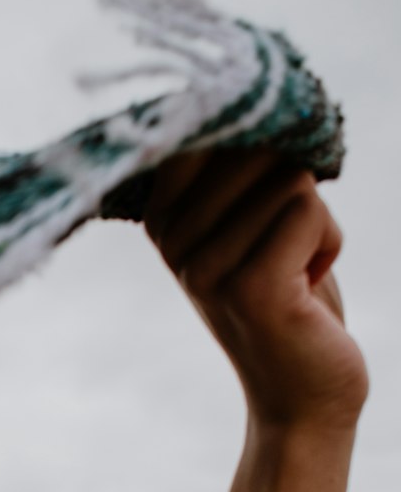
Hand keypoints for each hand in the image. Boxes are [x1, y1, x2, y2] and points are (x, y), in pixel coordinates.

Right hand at [144, 150, 367, 434]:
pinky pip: (309, 209)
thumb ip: (240, 164)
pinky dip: (329, 242)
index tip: (259, 202)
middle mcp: (173, 243)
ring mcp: (206, 268)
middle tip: (282, 252)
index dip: (254, 144)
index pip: (210, 124)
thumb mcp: (252, 220)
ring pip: (290, 177)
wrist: (303, 396)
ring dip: (315, 222)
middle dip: (293, 190)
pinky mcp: (251, 288)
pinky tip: (306, 287)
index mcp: (162, 219)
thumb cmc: (291, 299)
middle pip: (257, 146)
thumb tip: (260, 95)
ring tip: (295, 272)